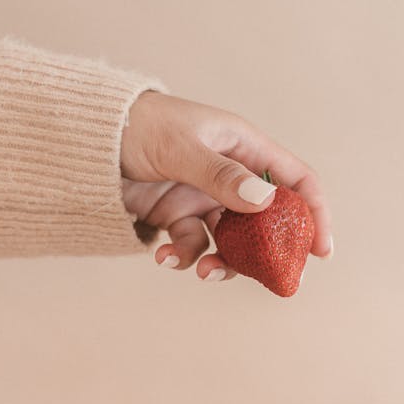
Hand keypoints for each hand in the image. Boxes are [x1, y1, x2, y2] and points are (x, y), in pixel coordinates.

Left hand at [120, 91, 332, 279]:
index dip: (314, 212)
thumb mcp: (180, 147)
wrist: (83, 136)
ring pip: (231, 241)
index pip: (295, 179)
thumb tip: (265, 200)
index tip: (320, 250)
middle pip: (268, 220)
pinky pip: (192, 245)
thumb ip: (221, 175)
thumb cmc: (136, 124)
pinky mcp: (176, 216)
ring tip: (202, 272)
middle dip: (270, 251)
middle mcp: (230, 174)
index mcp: (243, 146)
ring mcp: (203, 197)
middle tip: (271, 279)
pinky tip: (161, 257)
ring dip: (222, 261)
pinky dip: (182, 257)